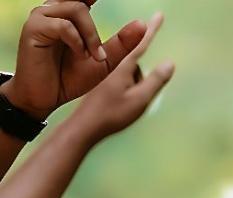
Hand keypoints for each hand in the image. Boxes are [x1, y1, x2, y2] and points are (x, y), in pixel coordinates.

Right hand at [4, 2, 149, 119]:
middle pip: (82, 2)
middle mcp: (55, 11)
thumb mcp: (105, 61)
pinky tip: (78, 55)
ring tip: (89, 57)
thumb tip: (142, 23)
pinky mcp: (33, 28)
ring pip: (76, 8)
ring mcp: (42, 17)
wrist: (48, 97)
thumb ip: (123, 43)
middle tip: (99, 56)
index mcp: (70, 15)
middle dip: (95, 30)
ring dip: (90, 36)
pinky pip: (63, 25)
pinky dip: (77, 41)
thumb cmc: (72, 78)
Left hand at [65, 11, 171, 144]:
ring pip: (130, 76)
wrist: (83, 127)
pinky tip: (119, 107)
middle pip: (137, 65)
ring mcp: (108, 77)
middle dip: (143, 77)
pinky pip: (123, 85)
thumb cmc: (111, 114)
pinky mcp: (104, 86)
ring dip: (134, 88)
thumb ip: (156, 80)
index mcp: (123, 67)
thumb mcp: (139, 99)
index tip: (158, 15)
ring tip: (124, 107)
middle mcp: (114, 68)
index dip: (151, 30)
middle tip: (135, 99)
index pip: (141, 44)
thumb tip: (170, 63)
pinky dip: (126, 94)